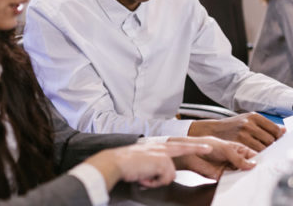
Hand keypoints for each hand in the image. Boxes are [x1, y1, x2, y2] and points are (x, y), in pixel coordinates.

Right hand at [84, 141, 211, 190]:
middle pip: (183, 147)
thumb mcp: (143, 161)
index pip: (177, 145)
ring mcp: (161, 154)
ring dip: (158, 180)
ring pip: (170, 174)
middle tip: (209, 148)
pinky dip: (155, 182)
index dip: (191, 146)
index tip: (204, 146)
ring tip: (145, 176)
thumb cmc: (126, 163)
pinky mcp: (161, 161)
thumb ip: (154, 164)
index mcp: (156, 147)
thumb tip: (158, 173)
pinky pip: (165, 178)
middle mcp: (160, 148)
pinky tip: (145, 177)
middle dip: (197, 148)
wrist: (117, 161)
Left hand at [169, 136, 256, 179]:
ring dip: (246, 177)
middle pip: (249, 167)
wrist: (191, 153)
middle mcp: (236, 159)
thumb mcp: (225, 148)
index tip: (265, 165)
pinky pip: (234, 181)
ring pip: (243, 175)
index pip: (253, 155)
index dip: (259, 160)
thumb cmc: (206, 144)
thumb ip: (238, 157)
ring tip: (249, 177)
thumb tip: (252, 164)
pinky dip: (237, 182)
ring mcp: (230, 168)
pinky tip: (240, 181)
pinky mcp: (224, 176)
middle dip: (253, 170)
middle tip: (258, 173)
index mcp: (238, 149)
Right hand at [187, 112, 284, 151]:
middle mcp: (249, 123)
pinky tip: (248, 153)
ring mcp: (243, 133)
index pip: (275, 130)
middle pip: (271, 140)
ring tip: (253, 150)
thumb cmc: (232, 127)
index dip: (277, 138)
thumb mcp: (247, 121)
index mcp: (254, 116)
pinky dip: (254, 156)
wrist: (212, 130)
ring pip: (264, 148)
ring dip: (262, 152)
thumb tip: (284, 131)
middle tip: (260, 146)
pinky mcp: (238, 142)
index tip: (273, 141)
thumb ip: (265, 126)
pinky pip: (254, 153)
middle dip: (269, 146)